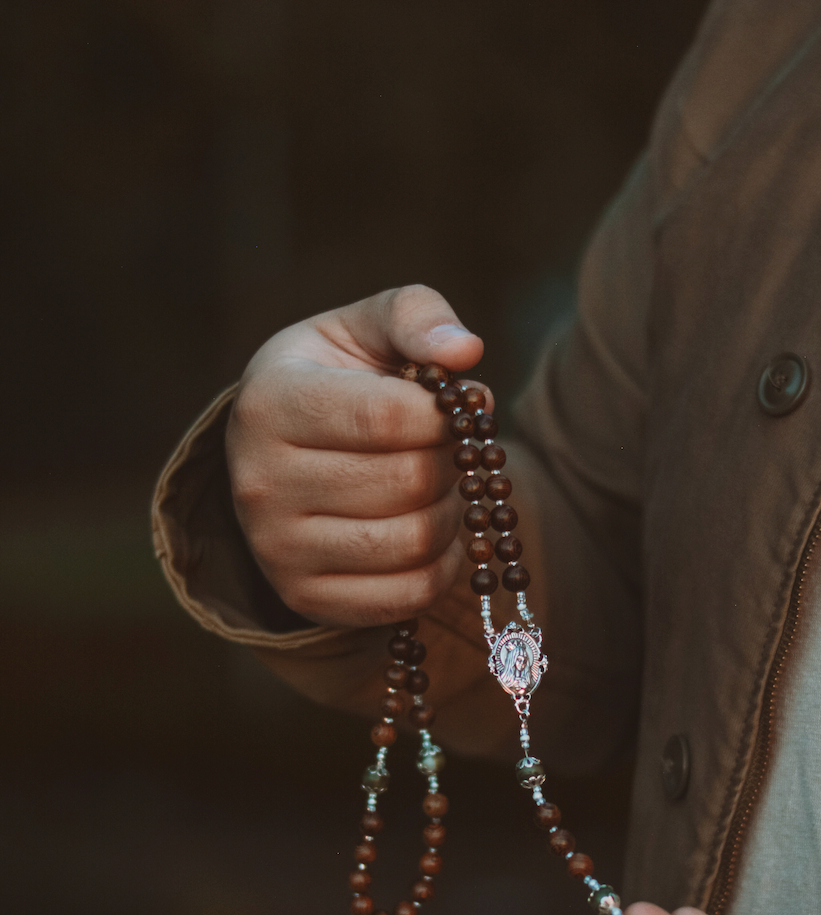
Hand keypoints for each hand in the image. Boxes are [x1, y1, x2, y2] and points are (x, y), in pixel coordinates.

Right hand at [226, 286, 488, 627]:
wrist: (283, 454)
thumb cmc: (338, 379)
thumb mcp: (365, 330)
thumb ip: (416, 317)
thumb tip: (465, 350)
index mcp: (270, 403)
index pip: (384, 416)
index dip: (443, 414)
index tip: (454, 408)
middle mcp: (261, 482)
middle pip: (407, 481)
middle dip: (452, 463)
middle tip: (452, 451)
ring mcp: (278, 548)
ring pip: (414, 541)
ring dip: (453, 514)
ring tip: (441, 489)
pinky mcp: (305, 597)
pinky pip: (410, 593)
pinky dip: (445, 565)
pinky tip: (435, 536)